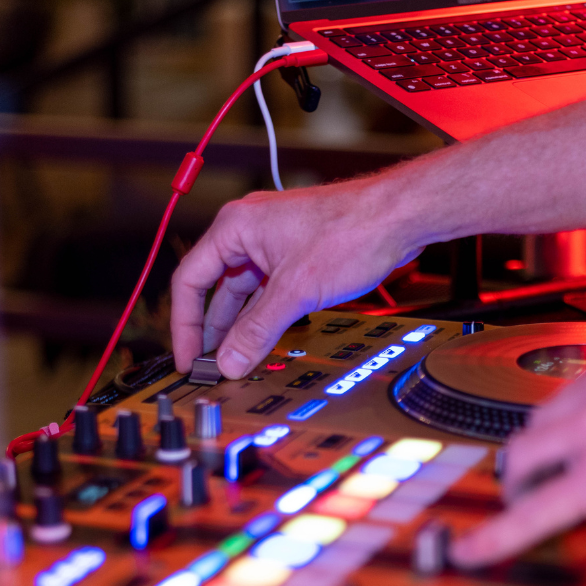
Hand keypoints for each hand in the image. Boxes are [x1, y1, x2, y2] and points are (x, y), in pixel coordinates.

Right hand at [170, 179, 422, 378]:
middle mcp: (249, 233)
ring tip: (234, 361)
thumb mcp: (296, 291)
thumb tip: (230, 361)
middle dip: (213, 330)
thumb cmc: (352, 231)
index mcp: (235, 228)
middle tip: (209, 367)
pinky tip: (263, 342)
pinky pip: (269, 293)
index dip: (186, 325)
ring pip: (245, 294)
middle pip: (215, 290)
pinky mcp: (297, 258)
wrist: (399, 218)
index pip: (190, 281)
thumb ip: (258, 330)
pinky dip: (264, 318)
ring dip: (240, 328)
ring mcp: (274, 246)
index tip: (189, 358)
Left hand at [451, 346, 585, 566]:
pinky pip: (530, 513)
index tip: (553, 445)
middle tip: (529, 482)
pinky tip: (474, 550)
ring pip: (524, 463)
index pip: (571, 395)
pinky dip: (497, 535)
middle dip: (531, 458)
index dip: (557, 429)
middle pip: (538, 426)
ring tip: (517, 508)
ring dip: (517, 488)